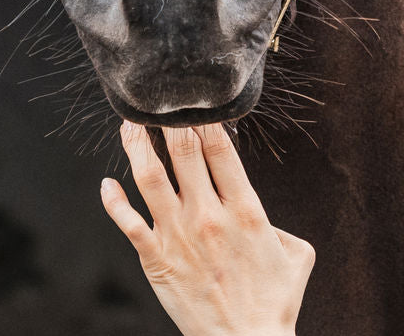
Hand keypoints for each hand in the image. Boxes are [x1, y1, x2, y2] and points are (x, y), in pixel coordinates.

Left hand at [101, 120, 314, 335]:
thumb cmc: (274, 302)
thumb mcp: (297, 254)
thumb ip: (280, 224)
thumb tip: (264, 214)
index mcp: (245, 209)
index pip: (220, 148)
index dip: (206, 119)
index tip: (196, 101)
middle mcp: (208, 216)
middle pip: (184, 152)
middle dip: (169, 120)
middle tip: (158, 100)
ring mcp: (179, 236)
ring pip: (150, 178)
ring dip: (136, 145)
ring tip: (129, 122)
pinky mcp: (157, 260)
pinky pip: (128, 223)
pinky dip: (113, 200)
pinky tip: (107, 182)